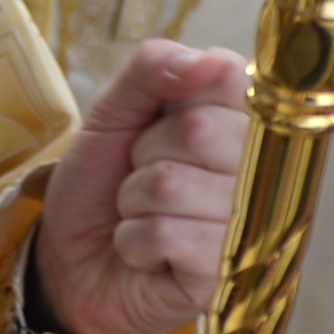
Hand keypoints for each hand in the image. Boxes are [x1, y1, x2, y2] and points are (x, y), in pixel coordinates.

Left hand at [36, 41, 250, 333]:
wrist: (69, 260)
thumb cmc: (101, 183)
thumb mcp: (113, 112)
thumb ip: (151, 68)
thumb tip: (203, 61)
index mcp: (245, 120)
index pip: (229, 75)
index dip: (175, 97)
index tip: (161, 121)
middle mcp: (263, 170)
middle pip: (200, 131)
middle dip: (146, 153)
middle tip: (142, 174)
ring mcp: (252, 223)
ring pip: (174, 185)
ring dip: (134, 200)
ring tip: (143, 214)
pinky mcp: (228, 272)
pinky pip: (166, 234)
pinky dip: (134, 240)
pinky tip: (145, 251)